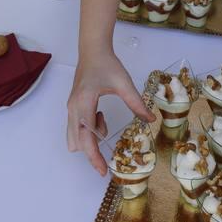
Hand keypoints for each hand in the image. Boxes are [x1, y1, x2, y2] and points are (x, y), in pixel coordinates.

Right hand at [67, 50, 154, 174]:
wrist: (92, 51)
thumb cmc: (107, 64)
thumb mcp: (124, 83)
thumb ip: (136, 103)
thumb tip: (150, 120)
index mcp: (84, 103)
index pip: (87, 137)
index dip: (94, 156)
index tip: (103, 170)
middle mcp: (73, 108)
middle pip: (78, 142)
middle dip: (91, 153)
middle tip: (105, 162)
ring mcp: (70, 108)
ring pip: (74, 137)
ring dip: (89, 138)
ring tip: (104, 121)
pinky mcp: (72, 107)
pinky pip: (76, 128)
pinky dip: (88, 130)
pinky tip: (99, 114)